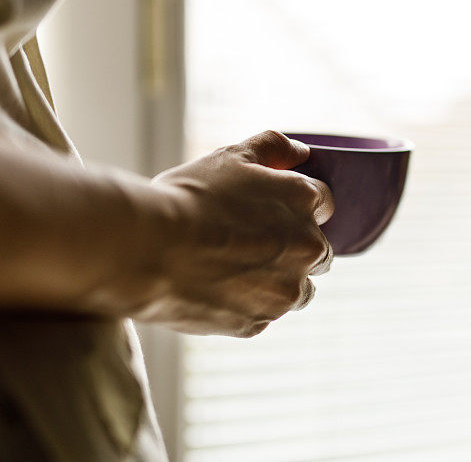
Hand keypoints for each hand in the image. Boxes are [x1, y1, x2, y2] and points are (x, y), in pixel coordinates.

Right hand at [143, 131, 333, 335]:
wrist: (147, 248)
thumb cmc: (188, 196)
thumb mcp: (231, 156)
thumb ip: (273, 147)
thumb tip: (300, 152)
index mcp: (304, 203)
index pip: (324, 204)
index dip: (297, 206)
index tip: (272, 211)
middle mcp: (308, 248)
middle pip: (317, 251)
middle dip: (294, 247)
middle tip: (251, 242)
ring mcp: (285, 291)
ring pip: (296, 290)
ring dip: (277, 281)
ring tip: (233, 270)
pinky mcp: (259, 323)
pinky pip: (262, 314)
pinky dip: (246, 305)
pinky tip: (215, 289)